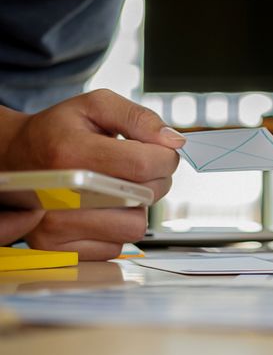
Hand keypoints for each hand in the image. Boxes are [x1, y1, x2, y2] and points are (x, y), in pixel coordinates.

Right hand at [0, 89, 183, 258]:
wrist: (15, 159)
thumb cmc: (59, 132)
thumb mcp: (96, 106)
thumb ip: (139, 117)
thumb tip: (174, 142)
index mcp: (70, 152)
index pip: (143, 164)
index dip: (164, 158)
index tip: (159, 152)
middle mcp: (59, 193)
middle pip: (145, 197)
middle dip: (154, 180)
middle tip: (133, 169)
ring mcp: (54, 226)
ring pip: (134, 227)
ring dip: (136, 209)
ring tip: (116, 190)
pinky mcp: (57, 249)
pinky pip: (116, 248)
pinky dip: (116, 229)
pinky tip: (99, 210)